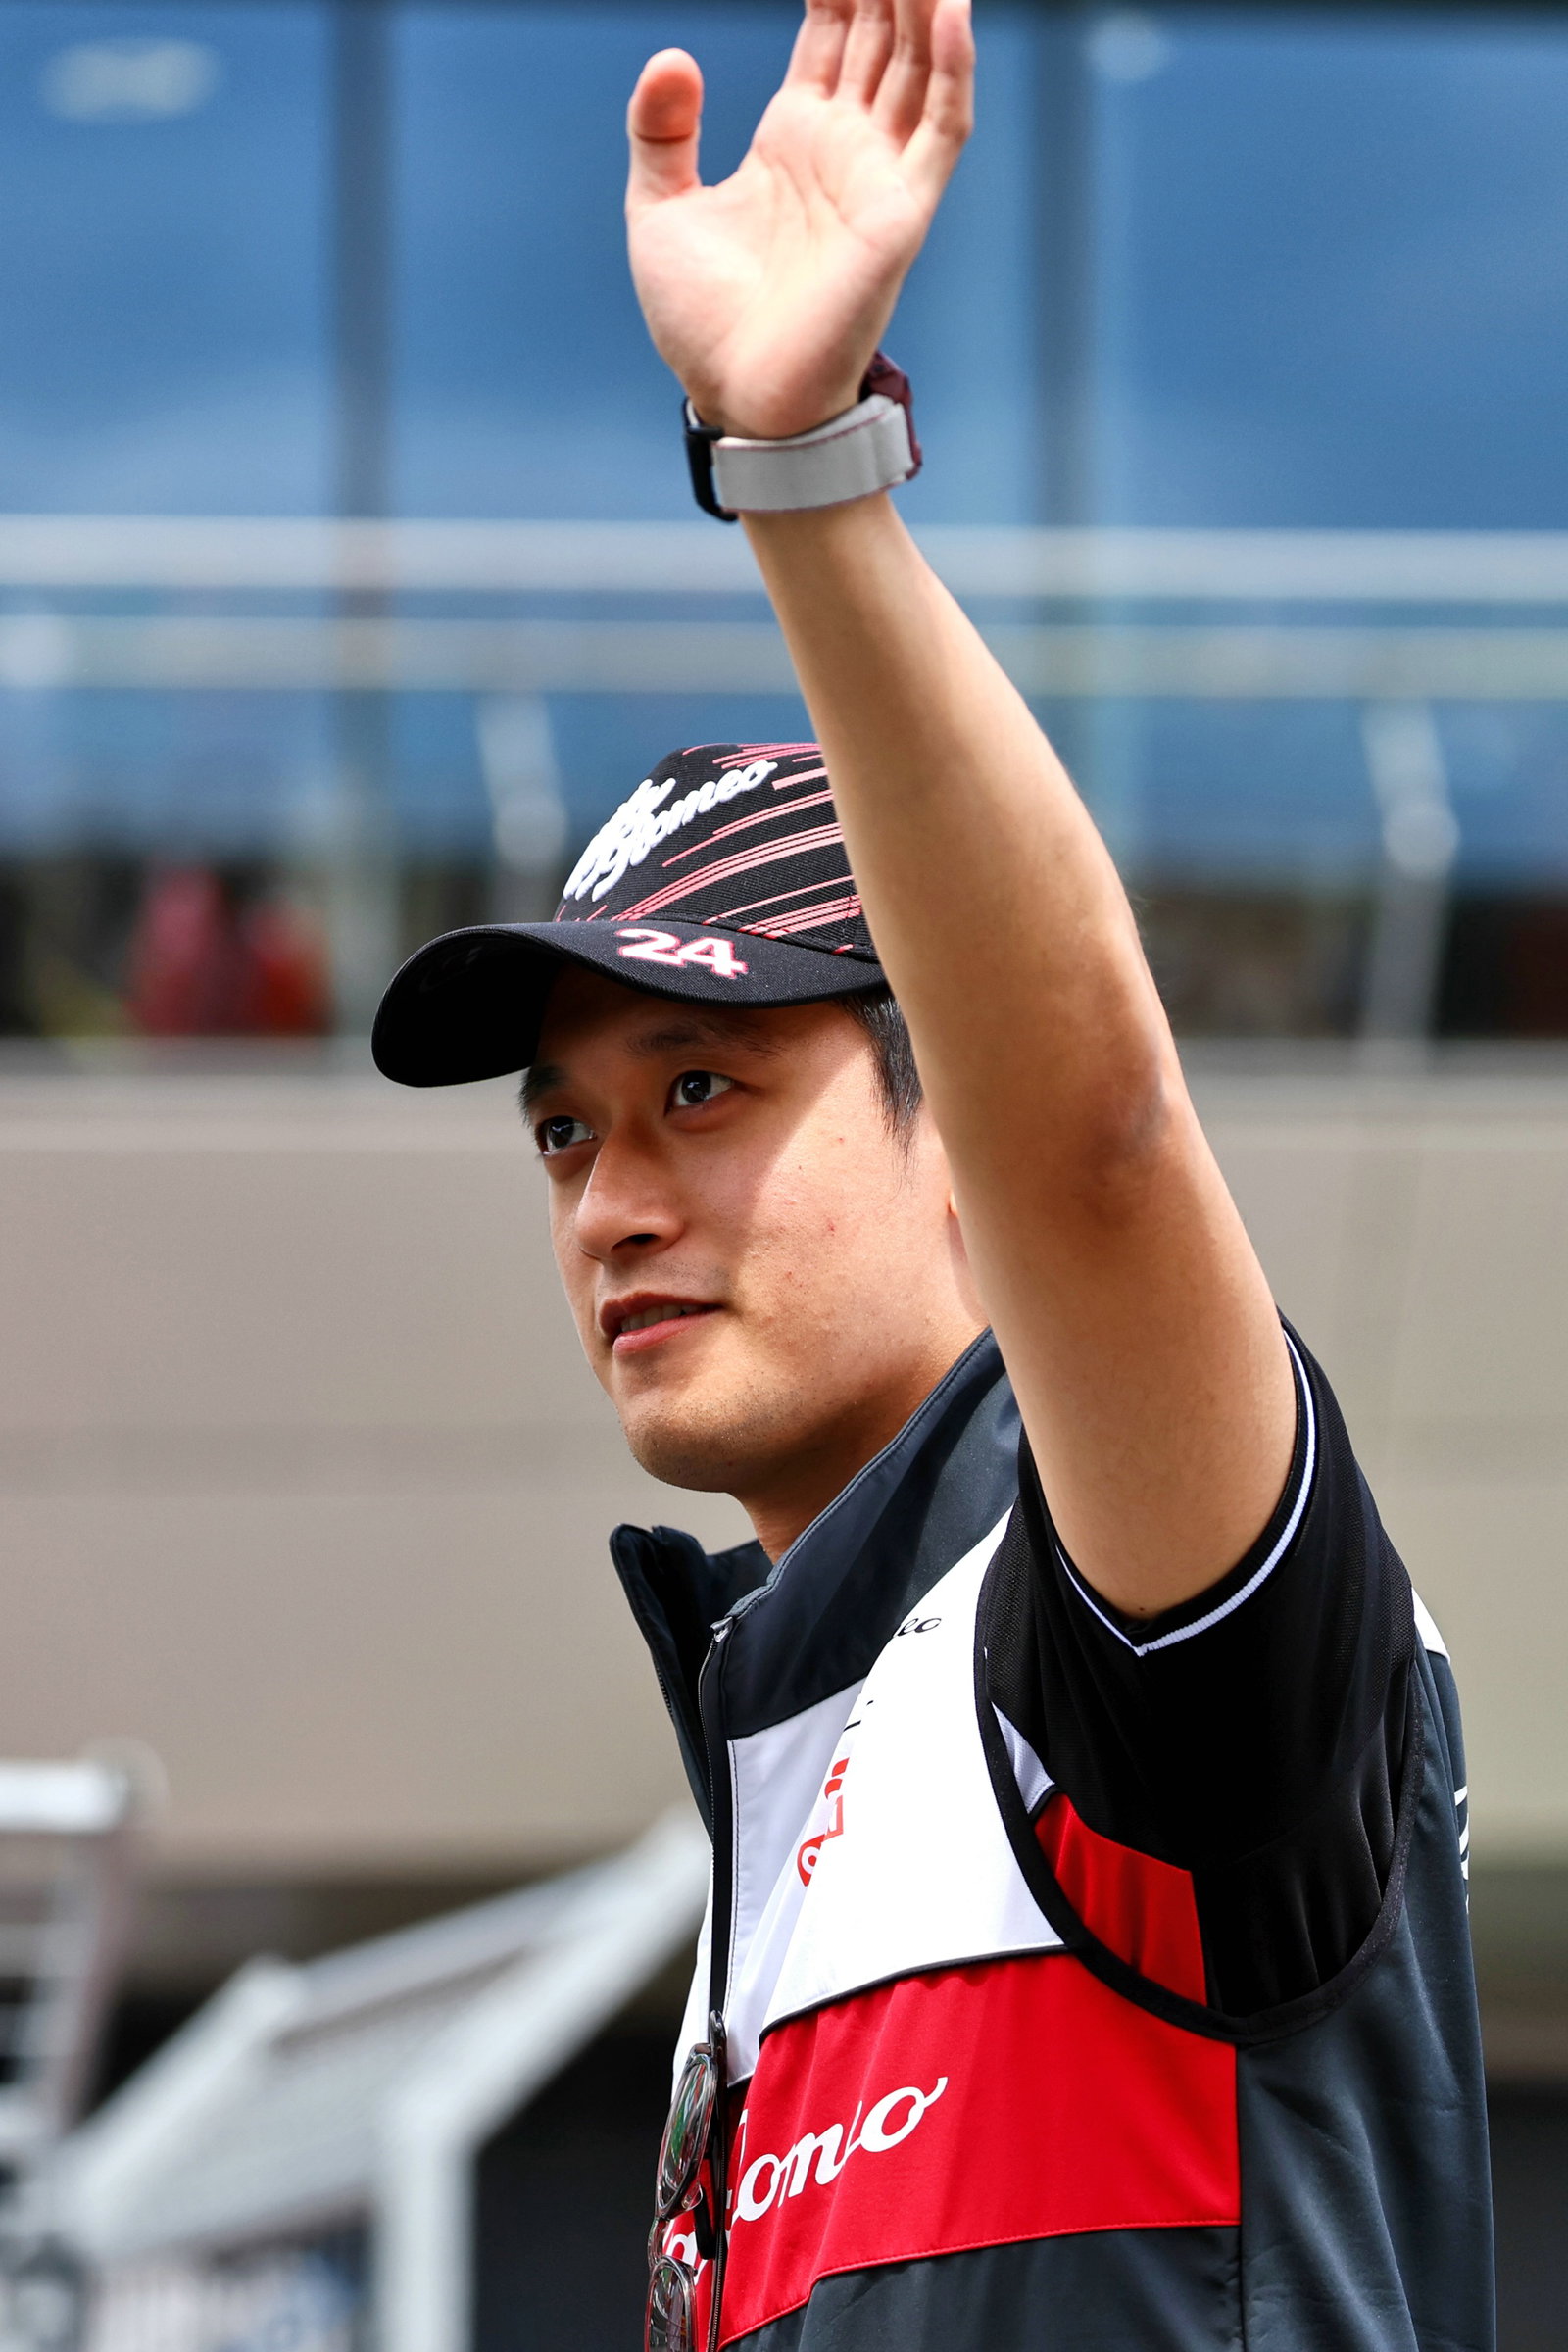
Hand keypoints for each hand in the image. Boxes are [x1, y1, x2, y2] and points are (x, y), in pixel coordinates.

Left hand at [626, 0, 973, 440]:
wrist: (735, 398)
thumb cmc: (703, 321)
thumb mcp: (658, 209)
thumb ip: (660, 129)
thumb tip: (673, 54)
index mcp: (795, 134)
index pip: (833, 25)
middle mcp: (846, 145)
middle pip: (884, 27)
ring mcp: (878, 176)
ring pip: (920, 60)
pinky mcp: (900, 214)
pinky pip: (941, 128)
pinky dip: (953, 66)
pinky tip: (947, 5)